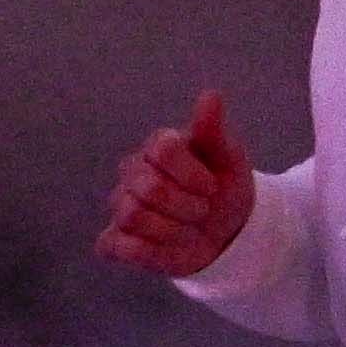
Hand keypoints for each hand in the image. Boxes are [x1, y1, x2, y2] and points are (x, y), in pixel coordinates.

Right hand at [101, 88, 259, 277]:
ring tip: (189, 229)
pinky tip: (168, 246)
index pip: (162, 151)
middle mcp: (131, 173)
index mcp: (157, 147)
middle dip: (187, 206)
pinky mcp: (115, 240)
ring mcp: (120, 205)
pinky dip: (147, 251)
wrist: (228, 232)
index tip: (212, 187)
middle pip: (148, 188)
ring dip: (174, 230)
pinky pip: (115, 246)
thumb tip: (211, 95)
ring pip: (132, 217)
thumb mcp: (230, 159)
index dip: (192, 174)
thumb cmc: (225, 188)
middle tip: (203, 210)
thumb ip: (213, 130)